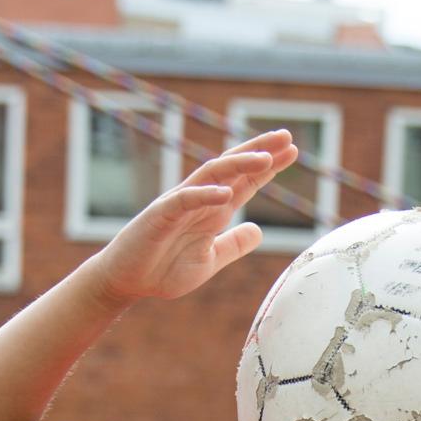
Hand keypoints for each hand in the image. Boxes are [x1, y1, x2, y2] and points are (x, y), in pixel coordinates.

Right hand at [90, 131, 299, 304]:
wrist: (127, 282)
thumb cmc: (164, 269)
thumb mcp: (210, 260)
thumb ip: (233, 245)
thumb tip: (259, 230)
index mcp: (213, 210)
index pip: (245, 181)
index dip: (268, 166)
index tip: (292, 151)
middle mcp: (199, 200)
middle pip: (232, 168)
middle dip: (259, 151)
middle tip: (287, 137)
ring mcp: (179, 204)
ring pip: (211, 175)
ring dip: (239, 165)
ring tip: (265, 159)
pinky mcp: (160, 216)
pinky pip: (184, 200)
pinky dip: (205, 195)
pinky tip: (226, 193)